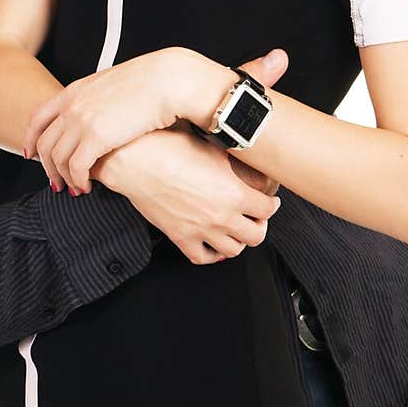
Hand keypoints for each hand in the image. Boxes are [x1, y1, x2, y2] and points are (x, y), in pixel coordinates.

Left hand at [25, 47, 288, 193]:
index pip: (39, 118)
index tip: (32, 154)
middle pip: (45, 143)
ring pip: (58, 159)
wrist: (166, 79)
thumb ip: (96, 99)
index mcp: (74, 91)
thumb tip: (97, 112)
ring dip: (64, 178)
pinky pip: (76, 167)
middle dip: (47, 167)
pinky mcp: (96, 138)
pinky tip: (87, 187)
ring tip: (75, 189)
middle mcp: (72, 106)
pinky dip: (78, 180)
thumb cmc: (150, 82)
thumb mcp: (111, 85)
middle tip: (55, 181)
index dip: (32, 139)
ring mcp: (81, 121)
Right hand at [95, 125, 280, 263]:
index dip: (272, 204)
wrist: (135, 161)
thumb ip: (237, 163)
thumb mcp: (213, 148)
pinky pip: (203, 258)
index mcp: (233, 192)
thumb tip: (252, 168)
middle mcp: (221, 216)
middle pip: (256, 235)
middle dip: (260, 225)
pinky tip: (213, 244)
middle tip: (256, 217)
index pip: (268, 209)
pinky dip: (212, 254)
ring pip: (233, 250)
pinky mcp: (180, 237)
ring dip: (238, 240)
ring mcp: (201, 230)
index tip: (269, 200)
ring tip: (236, 229)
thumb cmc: (168, 148)